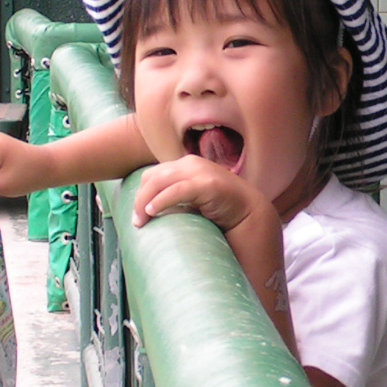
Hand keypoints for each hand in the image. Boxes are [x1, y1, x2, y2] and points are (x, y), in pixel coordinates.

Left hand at [133, 155, 268, 234]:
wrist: (249, 212)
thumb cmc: (219, 209)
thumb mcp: (192, 200)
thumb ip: (175, 198)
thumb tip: (147, 211)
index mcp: (186, 165)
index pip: (153, 175)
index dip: (141, 194)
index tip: (138, 215)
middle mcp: (191, 164)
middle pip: (152, 178)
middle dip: (140, 199)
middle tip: (137, 223)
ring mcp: (200, 171)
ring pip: (160, 182)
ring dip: (145, 202)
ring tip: (142, 221)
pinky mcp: (208, 184)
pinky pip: (177, 190)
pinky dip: (161, 200)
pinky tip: (152, 212)